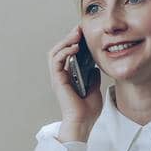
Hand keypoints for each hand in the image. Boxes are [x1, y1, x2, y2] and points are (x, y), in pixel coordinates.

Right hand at [47, 24, 100, 139]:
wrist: (83, 122)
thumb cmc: (88, 110)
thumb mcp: (95, 88)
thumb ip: (93, 76)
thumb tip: (95, 66)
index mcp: (69, 76)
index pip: (69, 53)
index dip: (75, 41)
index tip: (84, 33)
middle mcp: (61, 75)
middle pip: (61, 49)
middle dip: (70, 37)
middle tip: (80, 28)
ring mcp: (58, 77)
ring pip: (56, 52)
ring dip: (65, 41)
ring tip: (76, 34)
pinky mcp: (57, 79)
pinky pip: (56, 60)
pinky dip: (64, 51)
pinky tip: (74, 47)